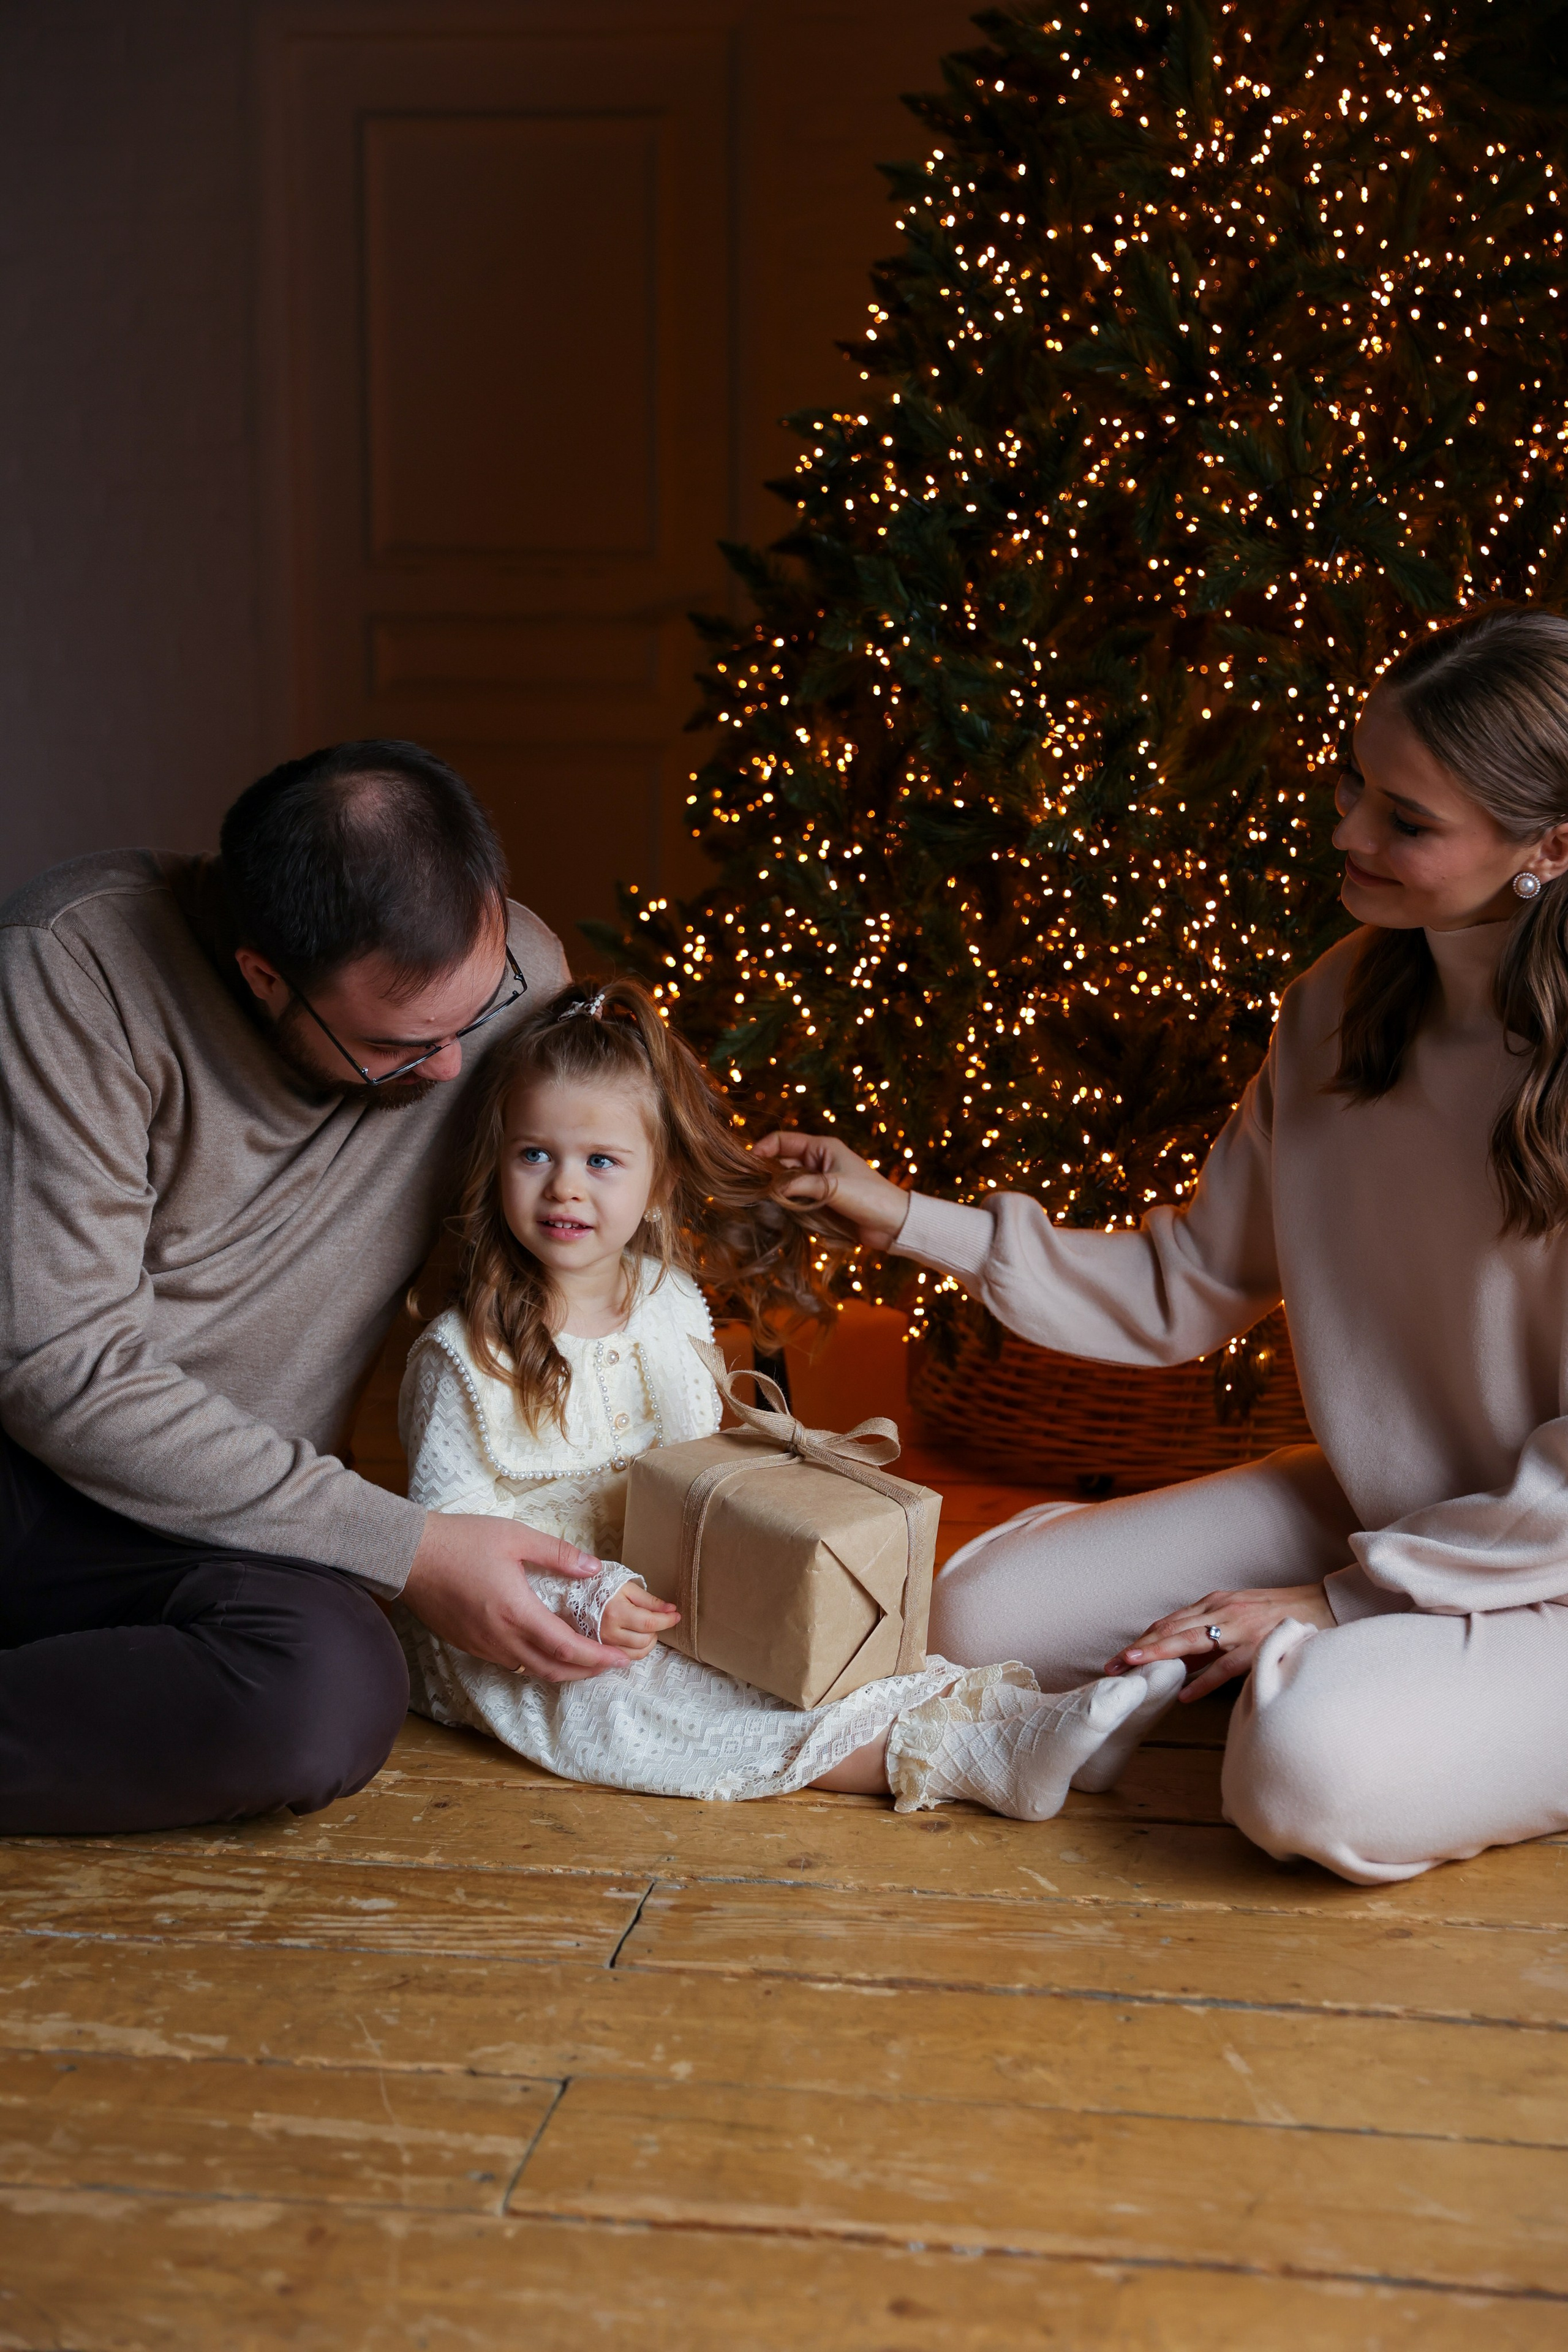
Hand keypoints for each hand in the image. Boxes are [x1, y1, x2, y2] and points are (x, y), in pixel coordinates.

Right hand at [404, 1512, 625, 1680]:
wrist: (409, 1555)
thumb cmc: (461, 1541)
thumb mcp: (515, 1536)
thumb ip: (558, 1554)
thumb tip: (595, 1569)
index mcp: (516, 1612)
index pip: (566, 1648)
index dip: (598, 1658)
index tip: (622, 1660)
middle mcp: (500, 1638)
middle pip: (553, 1670)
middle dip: (587, 1672)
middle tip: (612, 1665)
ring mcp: (483, 1645)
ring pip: (530, 1670)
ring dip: (562, 1670)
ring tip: (585, 1659)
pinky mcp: (469, 1644)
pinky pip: (510, 1663)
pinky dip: (535, 1663)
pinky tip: (544, 1648)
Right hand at [599, 1583, 680, 1660]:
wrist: (579, 1598)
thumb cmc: (605, 1590)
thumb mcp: (628, 1588)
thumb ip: (650, 1601)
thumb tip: (671, 1609)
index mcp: (616, 1612)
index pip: (649, 1622)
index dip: (667, 1620)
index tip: (676, 1615)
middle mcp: (609, 1632)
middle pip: (646, 1639)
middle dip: (656, 1629)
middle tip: (654, 1617)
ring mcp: (605, 1645)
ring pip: (639, 1652)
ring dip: (649, 1641)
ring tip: (645, 1627)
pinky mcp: (603, 1651)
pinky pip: (629, 1658)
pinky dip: (639, 1649)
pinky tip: (636, 1637)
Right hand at [752, 1131, 912, 1251]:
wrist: (893, 1224)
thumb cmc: (869, 1197)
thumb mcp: (833, 1187)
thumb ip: (800, 1185)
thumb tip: (770, 1189)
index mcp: (822, 1148)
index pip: (783, 1141)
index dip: (763, 1149)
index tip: (748, 1165)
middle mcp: (817, 1162)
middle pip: (781, 1163)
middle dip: (767, 1174)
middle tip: (750, 1188)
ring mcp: (818, 1183)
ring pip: (786, 1184)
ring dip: (776, 1192)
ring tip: (760, 1202)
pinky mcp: (820, 1202)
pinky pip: (795, 1200)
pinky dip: (786, 1205)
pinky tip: (777, 1212)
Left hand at [1106, 1583, 1335, 1701]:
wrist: (1325, 1607)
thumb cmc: (1280, 1614)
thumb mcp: (1240, 1613)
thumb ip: (1211, 1630)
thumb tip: (1180, 1655)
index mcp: (1216, 1603)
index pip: (1170, 1621)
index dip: (1143, 1639)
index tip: (1120, 1657)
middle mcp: (1222, 1611)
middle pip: (1170, 1629)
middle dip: (1138, 1647)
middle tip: (1112, 1667)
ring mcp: (1239, 1628)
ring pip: (1189, 1641)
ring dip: (1158, 1654)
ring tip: (1133, 1668)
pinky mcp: (1258, 1647)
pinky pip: (1224, 1666)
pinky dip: (1202, 1681)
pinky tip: (1184, 1695)